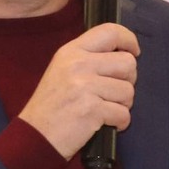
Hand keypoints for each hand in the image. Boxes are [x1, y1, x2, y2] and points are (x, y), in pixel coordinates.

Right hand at [17, 23, 138, 158]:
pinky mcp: (92, 110)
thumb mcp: (62, 70)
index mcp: (71, 51)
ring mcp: (85, 87)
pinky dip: (120, 123)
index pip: (110, 31)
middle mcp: (78, 65)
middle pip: (128, 63)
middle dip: (128, 81)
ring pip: (128, 91)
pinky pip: (124, 114)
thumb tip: (125, 54)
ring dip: (123, 105)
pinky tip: (106, 124)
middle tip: (113, 93)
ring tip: (105, 110)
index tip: (133, 52)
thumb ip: (89, 58)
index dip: (128, 40)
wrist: (34, 136)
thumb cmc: (52, 106)